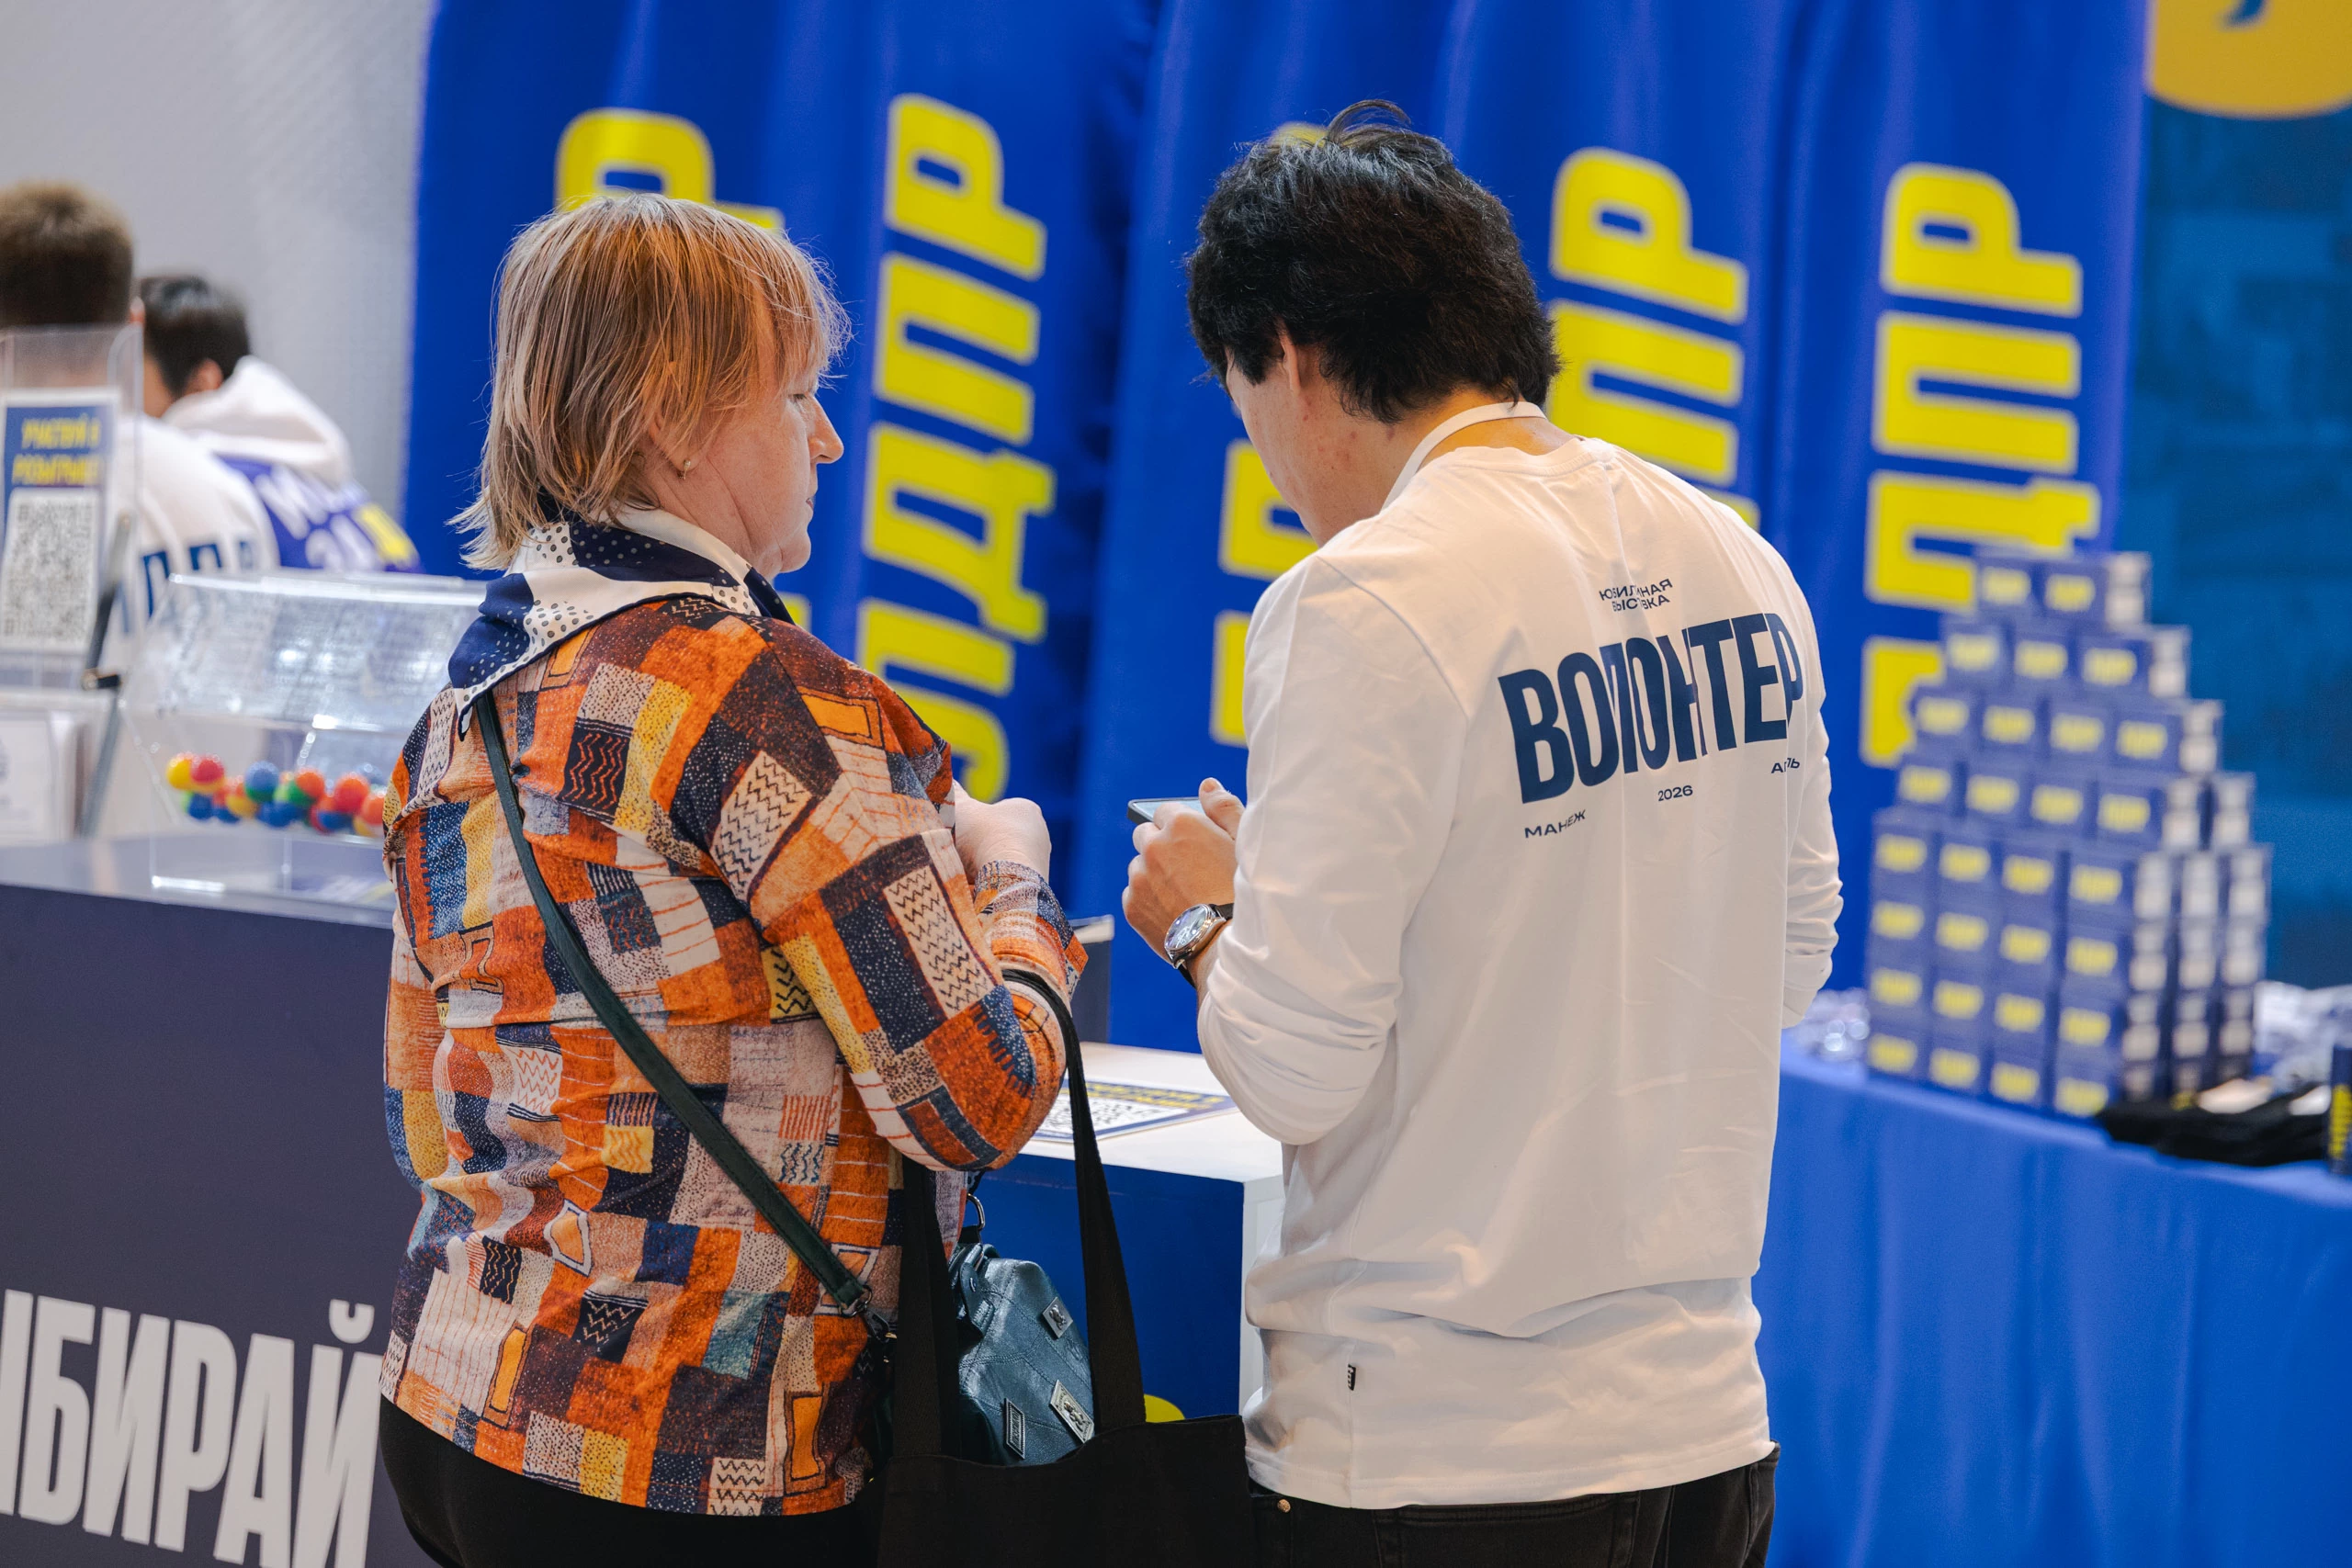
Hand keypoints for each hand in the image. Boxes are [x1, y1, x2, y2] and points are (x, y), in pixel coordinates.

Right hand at [949, 783, 1050, 879]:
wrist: (1008, 879)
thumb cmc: (985, 837)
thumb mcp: (961, 810)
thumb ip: (954, 795)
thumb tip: (943, 781)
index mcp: (1026, 809)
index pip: (1000, 810)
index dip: (978, 819)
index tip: (965, 830)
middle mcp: (1039, 834)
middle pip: (1002, 837)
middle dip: (983, 844)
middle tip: (963, 853)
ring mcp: (1041, 861)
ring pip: (1007, 861)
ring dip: (990, 866)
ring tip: (971, 874)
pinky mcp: (1037, 884)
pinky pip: (1011, 881)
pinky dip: (997, 883)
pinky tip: (983, 889)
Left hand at [1122, 777, 1242, 954]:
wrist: (1225, 943)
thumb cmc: (1242, 891)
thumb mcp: (1243, 843)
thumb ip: (1223, 808)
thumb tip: (1207, 786)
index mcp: (1181, 824)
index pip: (1166, 811)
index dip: (1181, 826)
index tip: (1193, 842)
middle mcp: (1153, 846)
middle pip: (1144, 834)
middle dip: (1160, 844)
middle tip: (1186, 867)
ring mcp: (1139, 877)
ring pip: (1139, 865)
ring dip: (1153, 873)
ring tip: (1181, 893)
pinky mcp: (1132, 905)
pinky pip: (1134, 893)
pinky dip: (1148, 898)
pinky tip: (1173, 909)